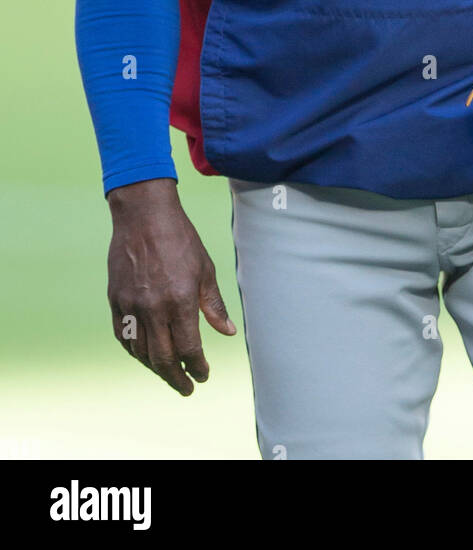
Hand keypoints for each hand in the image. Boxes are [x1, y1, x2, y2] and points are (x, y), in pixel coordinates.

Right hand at [106, 178, 235, 395]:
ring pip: (141, 352)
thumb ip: (213, 305)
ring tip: (168, 372)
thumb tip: (227, 333)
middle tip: (187, 387)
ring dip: (155, 368)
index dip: (197, 367)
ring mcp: (131, 306)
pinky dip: (135, 351)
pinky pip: (123, 337)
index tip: (203, 376)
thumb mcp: (205, 269)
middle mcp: (153, 308)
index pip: (188, 348)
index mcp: (180, 300)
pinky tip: (145, 355)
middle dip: (176, 378)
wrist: (144, 215)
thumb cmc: (180, 239)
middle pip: (162, 358)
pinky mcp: (116, 300)